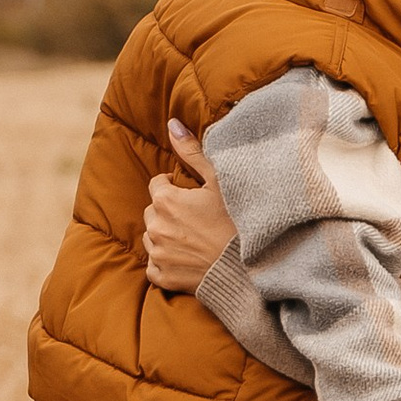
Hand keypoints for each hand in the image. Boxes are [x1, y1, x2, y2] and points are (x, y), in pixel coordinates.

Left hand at [143, 124, 234, 292]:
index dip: (174, 186)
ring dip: (165, 234)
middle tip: (194, 216)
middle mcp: (156, 227)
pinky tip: (186, 257)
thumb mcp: (219, 181)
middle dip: (168, 210)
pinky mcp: (163, 276)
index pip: (158, 184)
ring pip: (152, 237)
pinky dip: (165, 261)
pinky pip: (154, 265)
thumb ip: (192, 152)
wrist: (249, 268)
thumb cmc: (237, 221)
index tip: (191, 194)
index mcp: (166, 201)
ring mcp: (158, 254)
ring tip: (192, 236)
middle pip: (153, 211)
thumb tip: (171, 124)